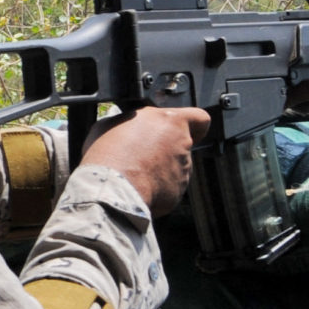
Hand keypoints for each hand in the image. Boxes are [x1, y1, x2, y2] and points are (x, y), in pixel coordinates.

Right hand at [82, 106, 211, 215]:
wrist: (111, 188)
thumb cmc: (109, 153)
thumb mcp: (110, 124)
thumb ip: (130, 121)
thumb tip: (127, 124)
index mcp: (170, 120)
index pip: (200, 118)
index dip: (194, 125)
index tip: (182, 130)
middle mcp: (182, 143)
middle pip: (183, 144)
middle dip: (167, 149)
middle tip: (143, 154)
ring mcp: (183, 169)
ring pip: (176, 166)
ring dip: (161, 169)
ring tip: (135, 173)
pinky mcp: (178, 190)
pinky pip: (169, 186)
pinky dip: (158, 187)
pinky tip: (138, 186)